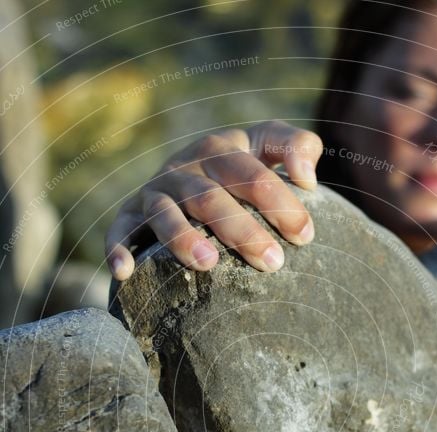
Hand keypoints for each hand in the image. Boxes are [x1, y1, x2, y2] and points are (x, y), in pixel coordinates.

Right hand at [105, 121, 322, 279]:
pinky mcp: (130, 214)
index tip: (306, 236)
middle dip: (242, 230)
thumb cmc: (239, 170)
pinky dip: (119, 248)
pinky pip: (121, 229)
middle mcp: (185, 168)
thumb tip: (307, 179)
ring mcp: (156, 191)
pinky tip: (124, 271)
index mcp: (222, 150)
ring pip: (166, 213)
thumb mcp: (266, 147)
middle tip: (272, 263)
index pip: (253, 172)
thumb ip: (296, 146)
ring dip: (184, 238)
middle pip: (211, 197)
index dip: (280, 202)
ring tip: (209, 264)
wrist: (187, 171)